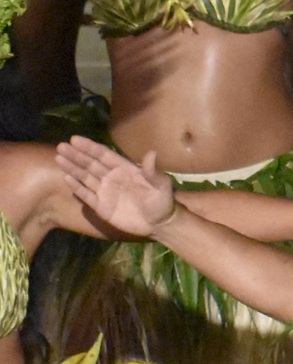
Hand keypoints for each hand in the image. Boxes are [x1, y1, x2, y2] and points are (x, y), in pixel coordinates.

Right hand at [55, 140, 177, 237]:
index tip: (75, 139)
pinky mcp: (101, 206)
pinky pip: (86, 194)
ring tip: (59, 157)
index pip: (104, 155)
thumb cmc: (162, 202)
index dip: (90, 147)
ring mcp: (105, 191)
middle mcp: (112, 178)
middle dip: (76, 155)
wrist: (159, 224)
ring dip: (72, 167)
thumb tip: (152, 153)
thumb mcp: (161, 186)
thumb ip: (152, 172)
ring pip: (85, 177)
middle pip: (90, 164)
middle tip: (61, 146)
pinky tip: (66, 177)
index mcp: (124, 169)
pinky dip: (76, 186)